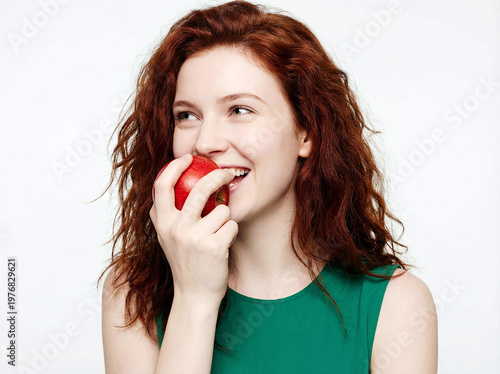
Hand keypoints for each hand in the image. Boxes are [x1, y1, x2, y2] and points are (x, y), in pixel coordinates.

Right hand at [149, 154, 237, 305]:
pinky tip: (222, 246)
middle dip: (217, 176)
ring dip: (224, 219)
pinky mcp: (214, 246)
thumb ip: (168, 214)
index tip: (188, 158)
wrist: (194, 295)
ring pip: (221, 209)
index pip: (162, 185)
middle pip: (199, 189)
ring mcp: (194, 238)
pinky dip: (231, 232)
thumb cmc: (185, 262)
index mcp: (162, 223)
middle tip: (227, 173)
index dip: (175, 167)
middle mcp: (175, 228)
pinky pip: (231, 225)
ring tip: (217, 234)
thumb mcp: (168, 237)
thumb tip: (174, 181)